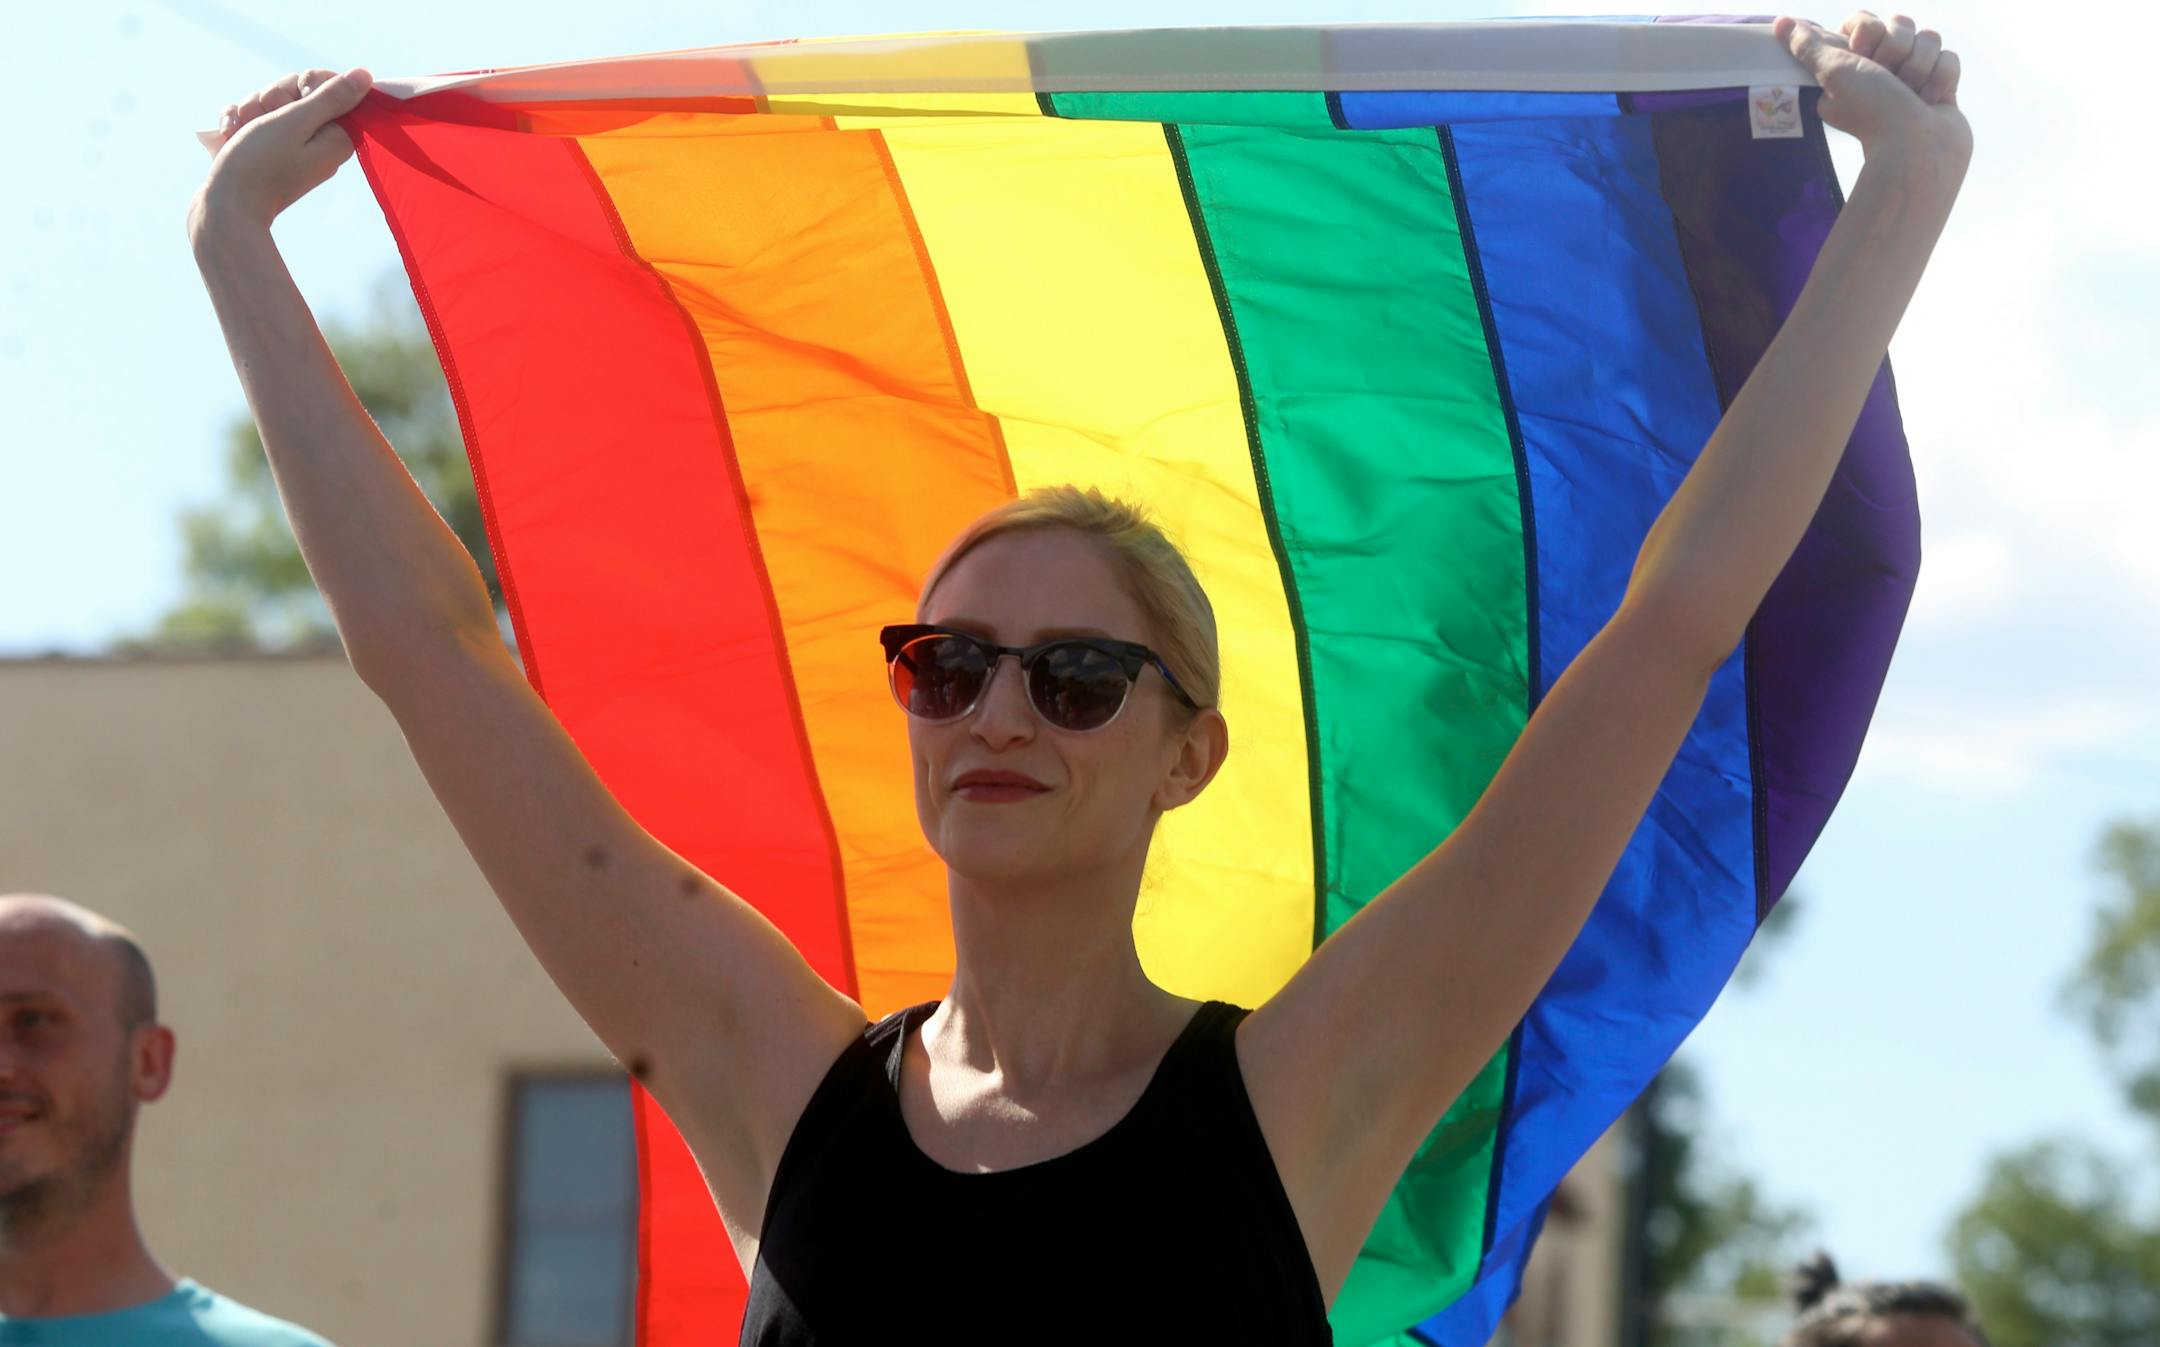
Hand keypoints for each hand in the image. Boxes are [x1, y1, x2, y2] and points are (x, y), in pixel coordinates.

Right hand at [191, 68, 373, 238]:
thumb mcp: (296, 123)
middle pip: (296, 89)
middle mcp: (317, 140)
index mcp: (337, 136)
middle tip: (266, 122)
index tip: (294, 101)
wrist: (224, 209)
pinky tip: (230, 136)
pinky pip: (251, 115)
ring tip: (244, 135)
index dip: (306, 84)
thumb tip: (366, 76)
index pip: (329, 84)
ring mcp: (288, 144)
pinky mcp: (264, 146)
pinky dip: (238, 121)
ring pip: (268, 100)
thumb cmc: (260, 165)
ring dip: (250, 110)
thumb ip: (330, 98)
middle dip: (272, 99)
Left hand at [1774, 12, 1970, 168]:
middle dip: (1898, 49)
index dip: (1868, 32)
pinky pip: (1948, 57)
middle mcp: (1878, 70)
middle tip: (1889, 79)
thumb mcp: (1833, 72)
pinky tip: (1931, 100)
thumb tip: (1780, 24)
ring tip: (1912, 94)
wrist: (1917, 148)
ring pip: (1928, 37)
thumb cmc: (1872, 111)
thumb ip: (1807, 46)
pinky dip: (1942, 78)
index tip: (1862, 55)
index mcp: (1849, 65)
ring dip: (1921, 65)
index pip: (1864, 20)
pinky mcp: (1939, 86)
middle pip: (1900, 23)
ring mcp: (1911, 77)